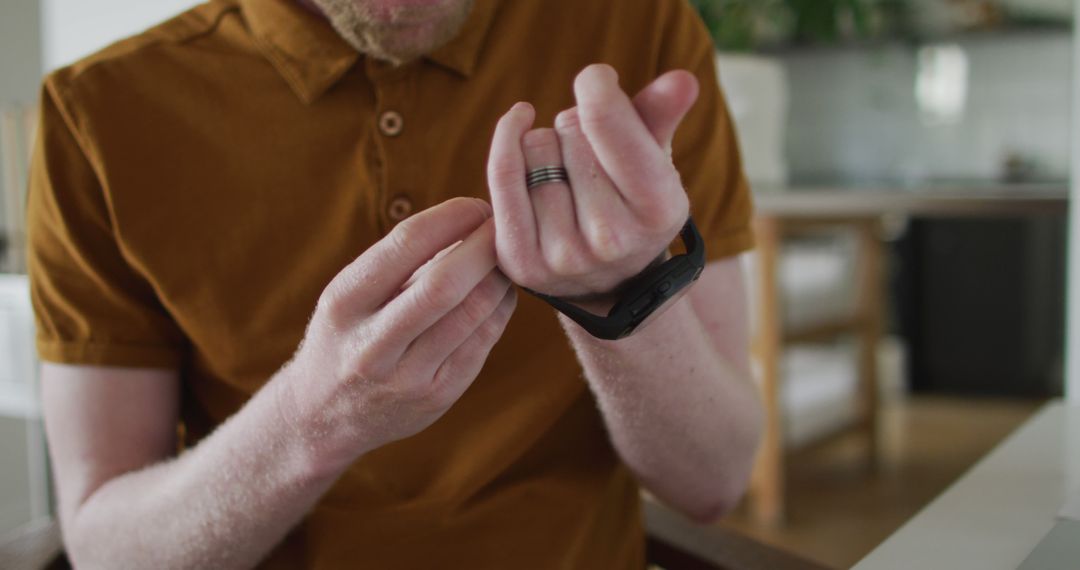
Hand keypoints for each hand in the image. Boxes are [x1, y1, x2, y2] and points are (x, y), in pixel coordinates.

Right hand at [276, 198, 515, 468]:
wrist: (322, 416)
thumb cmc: (346, 336)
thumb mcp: (350, 294)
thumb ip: (402, 262)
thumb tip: (469, 221)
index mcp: (345, 302)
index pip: (407, 244)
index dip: (452, 217)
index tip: (476, 206)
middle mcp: (372, 343)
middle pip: (445, 283)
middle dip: (484, 247)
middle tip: (502, 227)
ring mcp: (406, 376)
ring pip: (472, 315)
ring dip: (499, 278)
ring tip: (506, 258)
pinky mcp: (437, 397)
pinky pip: (482, 343)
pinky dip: (500, 310)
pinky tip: (502, 293)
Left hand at [487, 64, 699, 299]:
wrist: (608, 281)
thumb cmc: (632, 202)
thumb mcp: (657, 160)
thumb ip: (664, 116)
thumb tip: (681, 80)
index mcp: (657, 210)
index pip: (605, 122)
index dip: (596, 85)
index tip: (598, 81)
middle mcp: (611, 240)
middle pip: (569, 130)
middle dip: (576, 126)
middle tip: (591, 155)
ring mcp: (563, 255)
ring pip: (535, 147)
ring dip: (547, 145)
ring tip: (567, 173)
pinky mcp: (520, 260)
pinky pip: (503, 175)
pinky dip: (507, 138)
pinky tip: (519, 124)